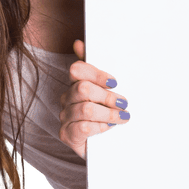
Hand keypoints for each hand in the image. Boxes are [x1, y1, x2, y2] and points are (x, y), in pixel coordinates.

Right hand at [59, 40, 129, 158]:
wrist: (107, 146)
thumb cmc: (107, 114)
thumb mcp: (106, 90)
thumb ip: (96, 69)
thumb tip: (79, 43)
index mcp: (75, 83)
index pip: (77, 70)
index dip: (97, 74)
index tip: (115, 82)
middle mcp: (67, 98)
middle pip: (83, 89)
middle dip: (107, 96)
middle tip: (124, 103)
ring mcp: (65, 116)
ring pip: (86, 109)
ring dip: (108, 114)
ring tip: (122, 117)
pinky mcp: (67, 135)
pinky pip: (83, 127)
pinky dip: (99, 127)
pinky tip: (108, 129)